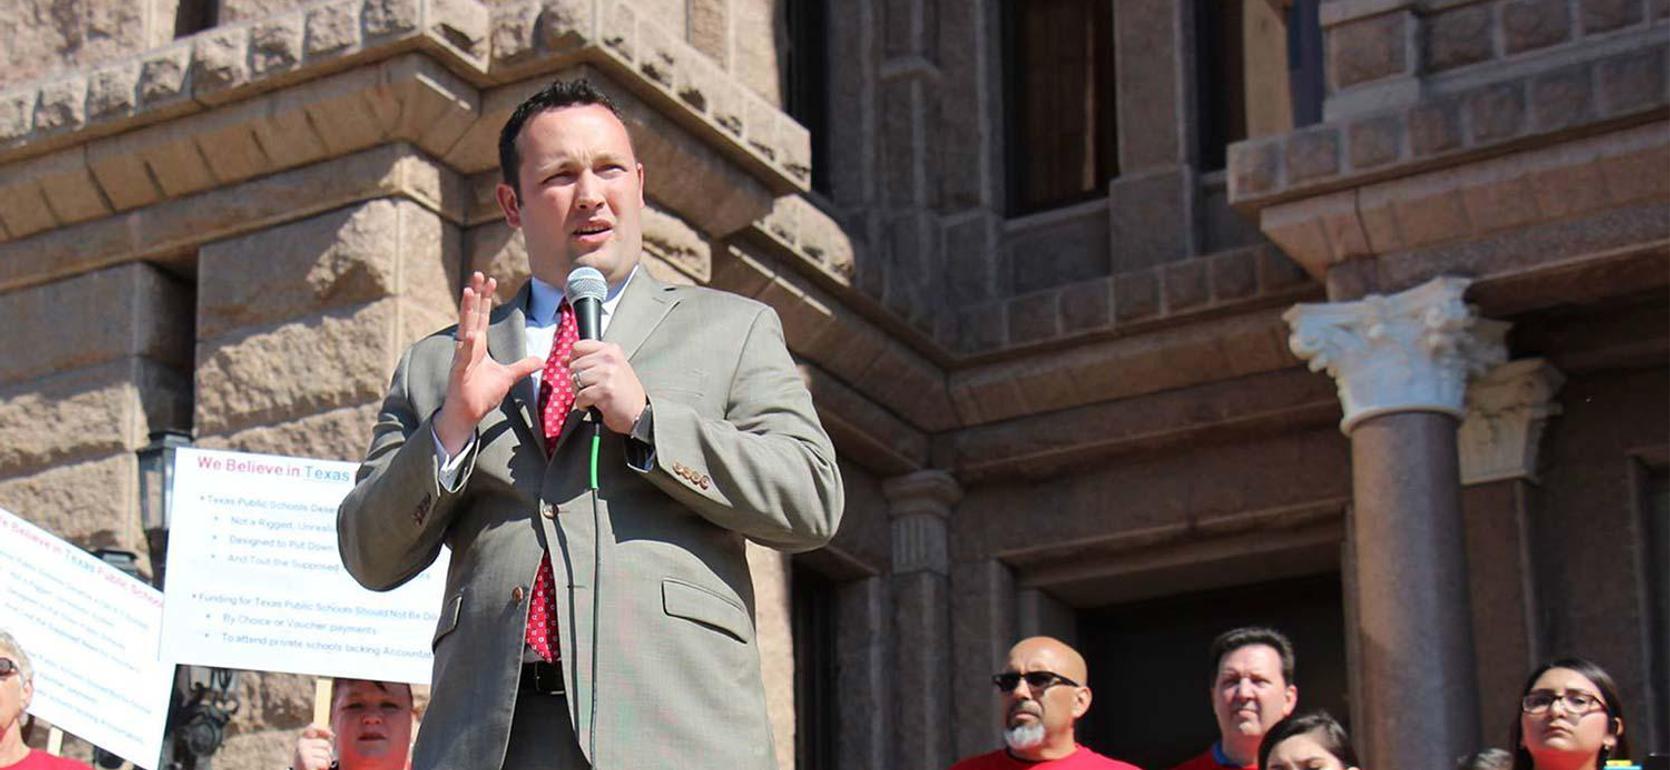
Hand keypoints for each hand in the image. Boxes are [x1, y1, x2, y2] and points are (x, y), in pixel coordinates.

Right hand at [291, 724, 334, 769]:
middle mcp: (301, 744)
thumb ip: (320, 739)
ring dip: (326, 761)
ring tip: (319, 764)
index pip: (312, 727)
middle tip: (320, 758)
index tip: (332, 735)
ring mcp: (303, 753)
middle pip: (326, 744)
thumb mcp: (313, 747)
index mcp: (302, 738)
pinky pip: (324, 763)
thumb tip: (332, 734)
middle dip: (328, 752)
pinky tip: (318, 768)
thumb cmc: (310, 759)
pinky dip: (324, 767)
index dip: (324, 729)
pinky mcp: (306, 763)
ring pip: (326, 754)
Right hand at [434, 273, 543, 453]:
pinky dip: (467, 346)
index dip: (486, 298)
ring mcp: (462, 357)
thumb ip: (523, 366)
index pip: (482, 317)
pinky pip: (463, 356)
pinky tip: (471, 334)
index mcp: (478, 345)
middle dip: (476, 294)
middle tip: (479, 274)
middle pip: (473, 315)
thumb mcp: (508, 377)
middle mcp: (468, 347)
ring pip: (465, 328)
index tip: (490, 280)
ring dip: (467, 310)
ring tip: (469, 291)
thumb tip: (541, 360)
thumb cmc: (481, 394)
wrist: (467, 414)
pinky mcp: (459, 372)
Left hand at [569, 339, 646, 433]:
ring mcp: (607, 374)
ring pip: (575, 380)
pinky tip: (596, 404)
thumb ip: (590, 361)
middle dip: (577, 380)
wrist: (639, 414)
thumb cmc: (625, 394)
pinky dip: (584, 404)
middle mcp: (610, 359)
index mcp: (611, 350)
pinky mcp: (604, 390)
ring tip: (595, 396)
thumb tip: (565, 360)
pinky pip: (580, 396)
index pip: (578, 347)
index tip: (580, 369)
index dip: (574, 360)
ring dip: (580, 392)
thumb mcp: (611, 369)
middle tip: (592, 388)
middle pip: (574, 365)